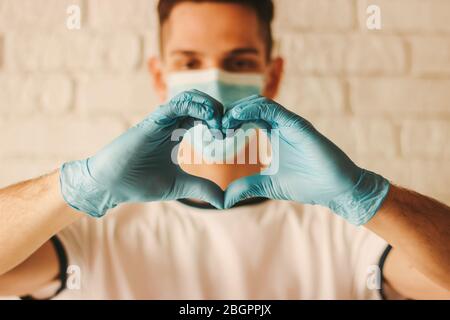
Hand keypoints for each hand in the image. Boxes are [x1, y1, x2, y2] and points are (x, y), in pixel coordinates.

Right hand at [60, 90, 224, 216]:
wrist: (111, 186)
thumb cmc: (139, 183)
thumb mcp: (179, 186)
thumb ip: (201, 188)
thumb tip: (223, 199)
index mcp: (176, 132)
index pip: (203, 116)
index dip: (220, 121)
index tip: (230, 136)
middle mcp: (170, 122)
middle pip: (199, 102)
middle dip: (219, 111)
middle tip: (229, 128)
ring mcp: (160, 120)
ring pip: (189, 98)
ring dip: (210, 106)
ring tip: (220, 124)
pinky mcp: (151, 122)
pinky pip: (175, 104)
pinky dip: (195, 106)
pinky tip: (209, 118)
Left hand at [223, 95, 389, 224]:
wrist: (336, 189)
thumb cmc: (307, 185)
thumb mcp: (267, 186)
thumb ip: (245, 187)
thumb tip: (222, 199)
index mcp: (272, 133)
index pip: (245, 118)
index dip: (227, 122)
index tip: (213, 134)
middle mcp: (280, 124)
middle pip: (248, 106)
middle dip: (228, 113)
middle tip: (213, 126)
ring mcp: (288, 122)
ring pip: (257, 102)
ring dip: (236, 109)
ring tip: (222, 122)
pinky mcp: (297, 124)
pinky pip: (270, 108)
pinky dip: (250, 109)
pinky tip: (235, 118)